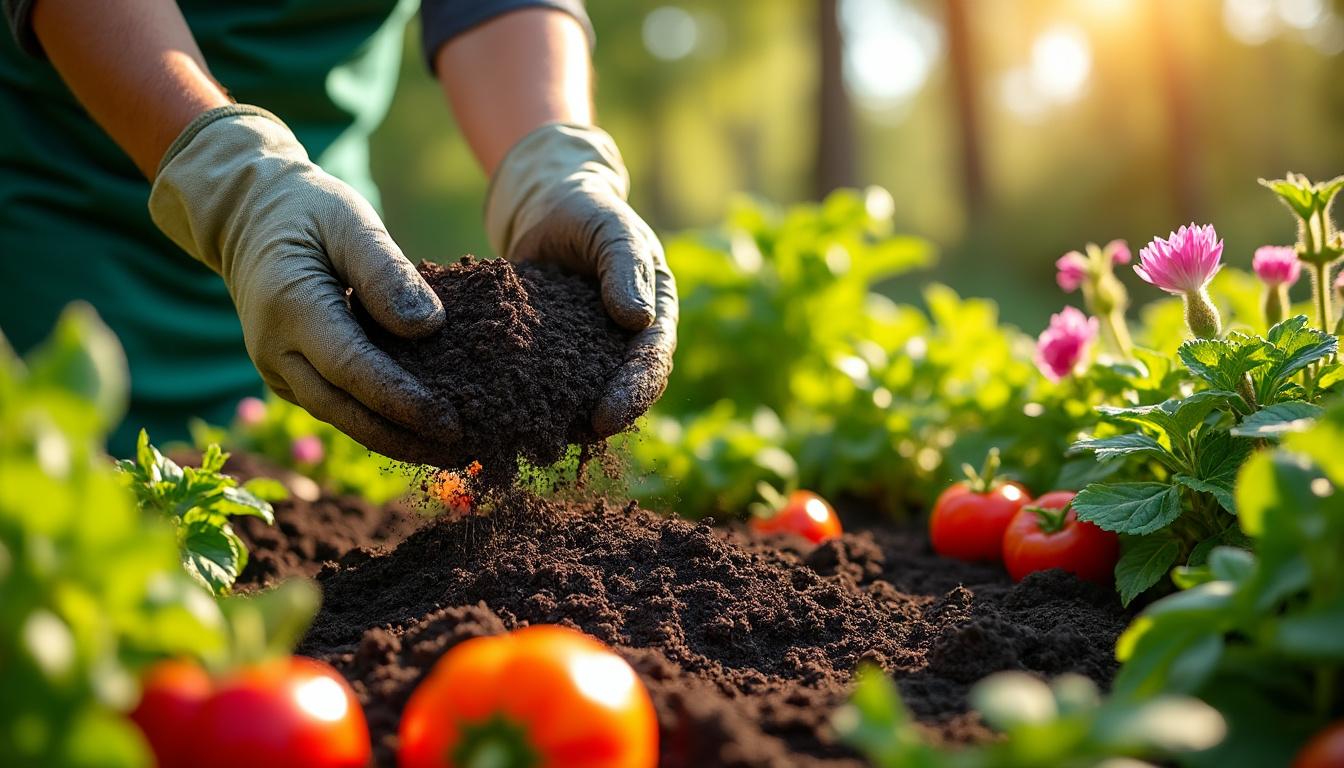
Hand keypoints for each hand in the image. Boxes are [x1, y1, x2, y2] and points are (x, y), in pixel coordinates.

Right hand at [149, 106, 459, 463]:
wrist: (248, 219)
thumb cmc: (308, 211)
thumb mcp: (350, 221)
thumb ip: (387, 272)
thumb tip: (429, 326)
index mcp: (291, 308)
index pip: (354, 370)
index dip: (403, 402)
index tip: (451, 422)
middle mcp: (276, 350)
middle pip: (345, 410)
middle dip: (404, 439)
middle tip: (463, 453)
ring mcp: (277, 369)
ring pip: (339, 417)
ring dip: (393, 440)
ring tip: (450, 453)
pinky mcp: (289, 376)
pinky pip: (336, 406)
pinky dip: (376, 421)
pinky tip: (419, 430)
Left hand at [486, 123, 677, 435]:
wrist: (546, 207)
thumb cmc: (590, 211)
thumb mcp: (612, 229)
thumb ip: (626, 266)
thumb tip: (638, 318)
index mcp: (654, 318)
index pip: (652, 363)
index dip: (634, 394)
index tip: (608, 418)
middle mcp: (623, 345)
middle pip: (618, 392)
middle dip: (596, 420)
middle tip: (567, 441)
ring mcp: (585, 355)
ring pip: (578, 396)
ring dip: (558, 421)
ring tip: (529, 442)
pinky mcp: (546, 356)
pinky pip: (538, 382)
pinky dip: (520, 401)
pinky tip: (495, 416)